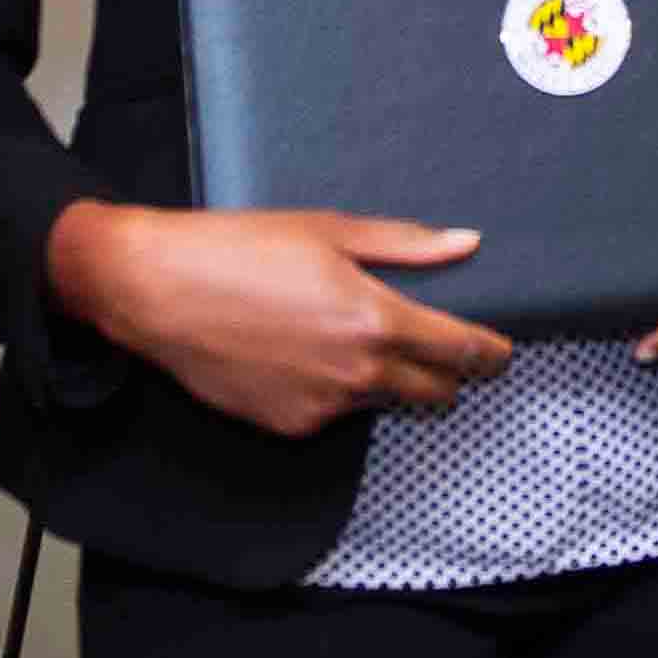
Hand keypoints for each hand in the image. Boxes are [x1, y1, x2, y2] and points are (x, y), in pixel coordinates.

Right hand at [47, 200, 514, 438]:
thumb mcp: (329, 231)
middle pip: (436, 392)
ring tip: (354, 338)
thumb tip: (465, 246)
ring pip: (383, 403)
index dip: (490, 353)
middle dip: (448, 375)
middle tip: (440, 348)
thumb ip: (406, 246)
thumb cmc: (239, 248)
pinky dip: (336, 392)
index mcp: (375, 319)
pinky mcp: (290, 426)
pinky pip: (335, 415)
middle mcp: (356, 373)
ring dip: (388, 380)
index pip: (461, 352)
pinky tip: (308, 355)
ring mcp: (322, 407)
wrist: (158, 289)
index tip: (499, 351)